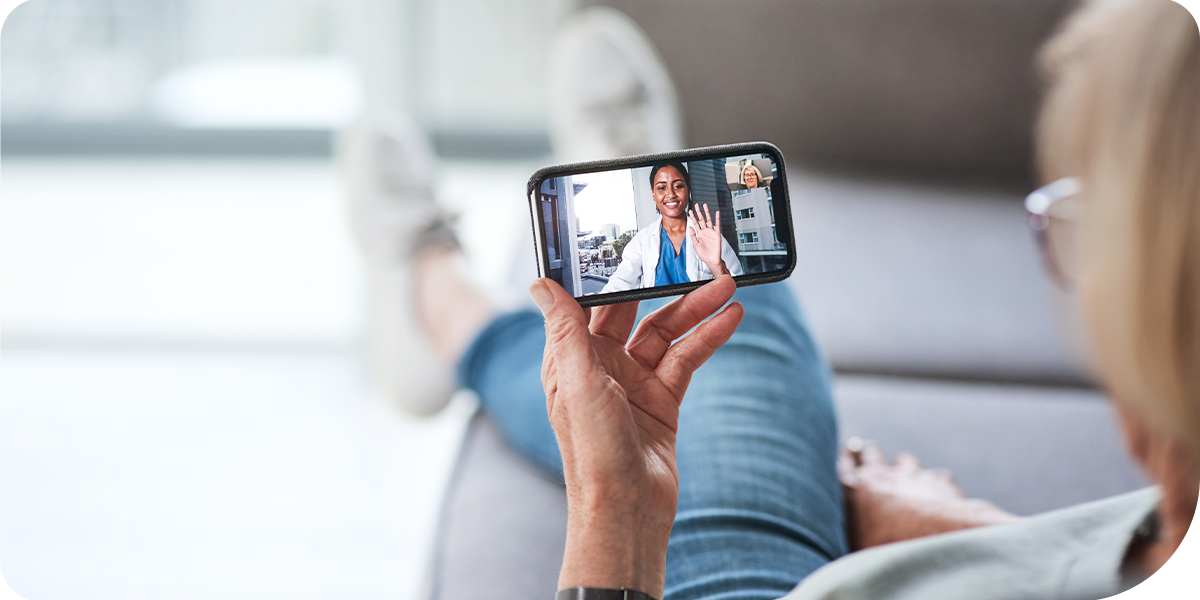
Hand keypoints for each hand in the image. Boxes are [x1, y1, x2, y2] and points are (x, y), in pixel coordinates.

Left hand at [530, 275, 742, 597]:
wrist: (627, 509)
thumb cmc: (593, 452)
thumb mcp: (577, 384)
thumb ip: (565, 330)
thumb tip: (541, 283)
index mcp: (571, 360)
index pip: (589, 304)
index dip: (609, 275)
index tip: (629, 242)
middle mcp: (601, 367)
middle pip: (634, 312)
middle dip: (663, 287)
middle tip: (692, 260)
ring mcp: (634, 383)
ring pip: (666, 333)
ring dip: (695, 310)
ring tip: (728, 287)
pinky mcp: (663, 400)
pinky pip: (686, 359)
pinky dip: (707, 338)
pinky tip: (729, 320)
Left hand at [688, 204, 727, 276]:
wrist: (711, 260)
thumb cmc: (704, 255)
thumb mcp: (695, 245)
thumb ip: (693, 236)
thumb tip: (690, 227)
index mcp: (700, 234)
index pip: (695, 223)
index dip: (692, 217)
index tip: (690, 211)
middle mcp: (705, 232)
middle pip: (701, 219)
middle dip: (699, 212)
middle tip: (696, 205)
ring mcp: (711, 232)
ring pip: (709, 220)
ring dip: (707, 213)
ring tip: (704, 206)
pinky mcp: (717, 234)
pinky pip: (717, 225)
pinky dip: (717, 219)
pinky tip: (717, 213)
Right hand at [838, 439, 1017, 550]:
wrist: (933, 546)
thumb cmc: (890, 553)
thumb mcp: (858, 547)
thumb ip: (856, 532)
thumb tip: (851, 544)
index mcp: (854, 492)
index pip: (844, 466)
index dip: (846, 460)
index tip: (847, 454)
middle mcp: (881, 478)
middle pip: (870, 454)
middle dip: (869, 453)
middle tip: (867, 451)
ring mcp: (912, 477)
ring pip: (905, 461)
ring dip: (904, 467)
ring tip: (904, 471)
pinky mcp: (940, 483)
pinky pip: (937, 476)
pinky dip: (936, 483)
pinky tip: (939, 491)